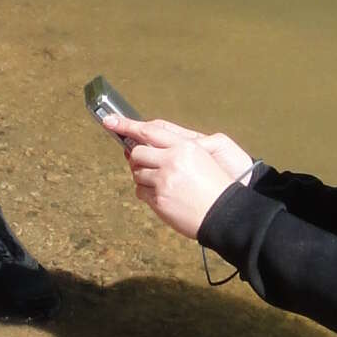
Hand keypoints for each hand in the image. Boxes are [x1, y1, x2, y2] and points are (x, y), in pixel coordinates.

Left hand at [102, 113, 252, 240]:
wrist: (226, 214)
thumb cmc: (215, 187)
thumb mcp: (202, 159)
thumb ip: (175, 151)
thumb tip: (143, 148)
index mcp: (185, 147)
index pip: (150, 131)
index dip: (127, 125)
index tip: (110, 121)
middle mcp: (173, 161)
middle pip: (137, 153)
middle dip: (137, 159)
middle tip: (146, 165)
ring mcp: (164, 181)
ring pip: (137, 174)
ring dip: (144, 178)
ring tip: (163, 185)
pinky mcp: (159, 200)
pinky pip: (141, 192)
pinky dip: (147, 193)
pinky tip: (163, 196)